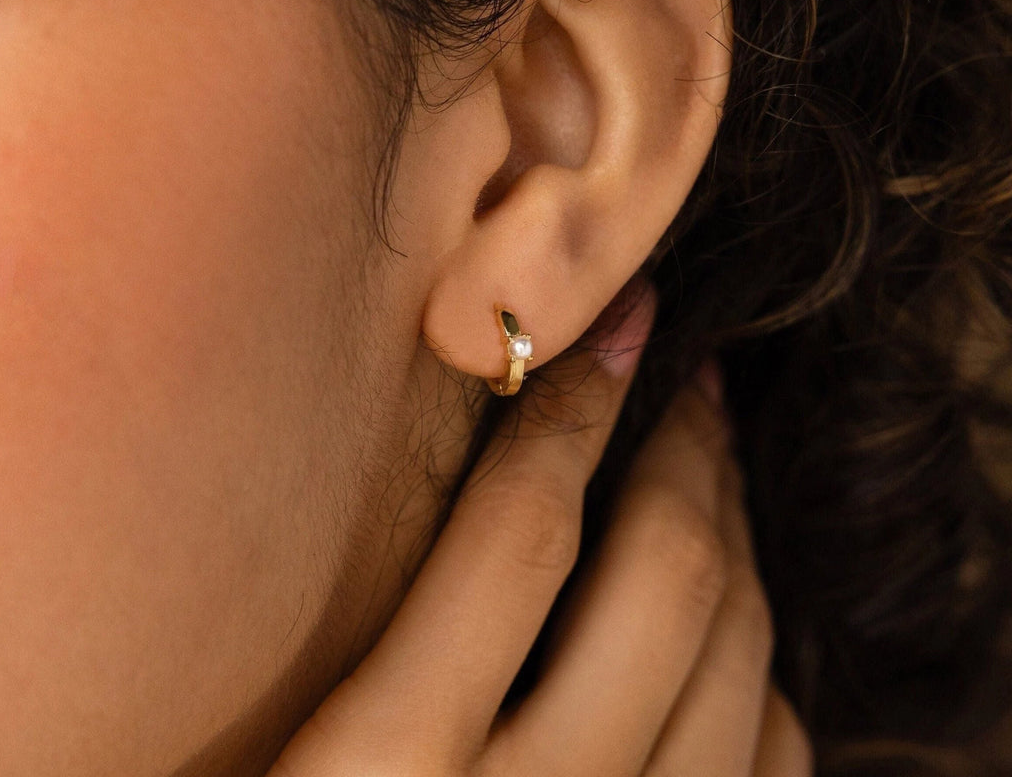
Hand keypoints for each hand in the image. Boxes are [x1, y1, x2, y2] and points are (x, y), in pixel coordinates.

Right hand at [266, 303, 811, 775]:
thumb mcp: (288, 759)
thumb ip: (366, 649)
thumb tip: (485, 490)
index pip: (519, 531)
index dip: (573, 405)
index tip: (612, 326)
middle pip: (665, 578)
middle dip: (690, 448)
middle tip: (694, 371)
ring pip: (742, 659)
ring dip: (740, 535)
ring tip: (719, 464)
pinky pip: (770, 764)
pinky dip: (766, 672)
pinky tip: (736, 627)